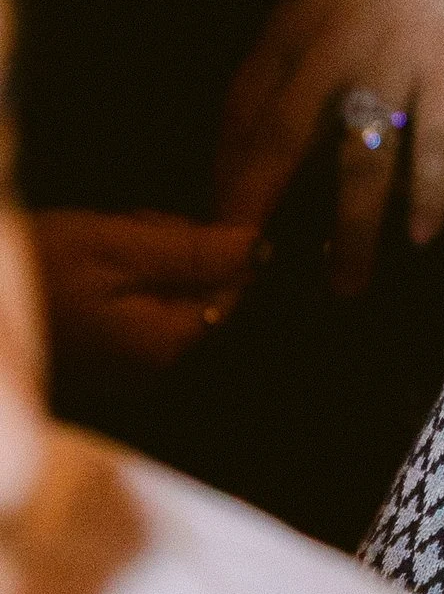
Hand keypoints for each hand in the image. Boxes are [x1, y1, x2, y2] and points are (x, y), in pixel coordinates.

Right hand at [32, 209, 261, 387]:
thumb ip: (192, 251)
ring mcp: (122, 370)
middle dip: (169, 249)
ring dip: (139, 258)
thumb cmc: (33, 272)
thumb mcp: (113, 248)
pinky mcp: (96, 360)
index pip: (231, 288)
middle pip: (197, 291)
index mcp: (167, 343)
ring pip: (162, 294)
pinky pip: (129, 310)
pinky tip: (79, 263)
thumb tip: (260, 248)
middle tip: (120, 228)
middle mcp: (153, 369)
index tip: (162, 224)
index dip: (209, 243)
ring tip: (92, 241)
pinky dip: (114, 280)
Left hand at [214, 0, 443, 285]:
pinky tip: (423, 234)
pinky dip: (428, 197)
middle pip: (277, 153)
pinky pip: (434, 150)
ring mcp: (389, 64)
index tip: (217, 228)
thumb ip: (298, 52)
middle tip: (250, 281)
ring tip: (344, 285)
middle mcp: (327, 52)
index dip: (223, 177)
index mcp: (289, 31)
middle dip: (259, 221)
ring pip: (358, 168)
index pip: (238, 118)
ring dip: (349, 235)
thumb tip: (274, 118)